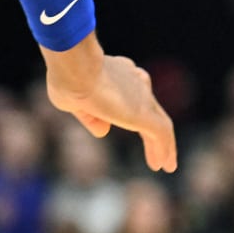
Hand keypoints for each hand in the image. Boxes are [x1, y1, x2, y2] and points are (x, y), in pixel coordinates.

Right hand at [42, 36, 176, 171]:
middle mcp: (136, 82)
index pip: (131, 94)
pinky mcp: (144, 112)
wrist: (75, 66)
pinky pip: (162, 133)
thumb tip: (104, 132)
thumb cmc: (67, 79)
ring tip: (166, 166)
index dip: (132, 111)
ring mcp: (142, 97)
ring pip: (160, 123)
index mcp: (120, 73)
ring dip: (164, 146)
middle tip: (157, 151)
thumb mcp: (72, 100)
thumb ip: (90, 117)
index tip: (129, 125)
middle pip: (150, 110)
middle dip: (153, 131)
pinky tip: (166, 165)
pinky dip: (166, 148)